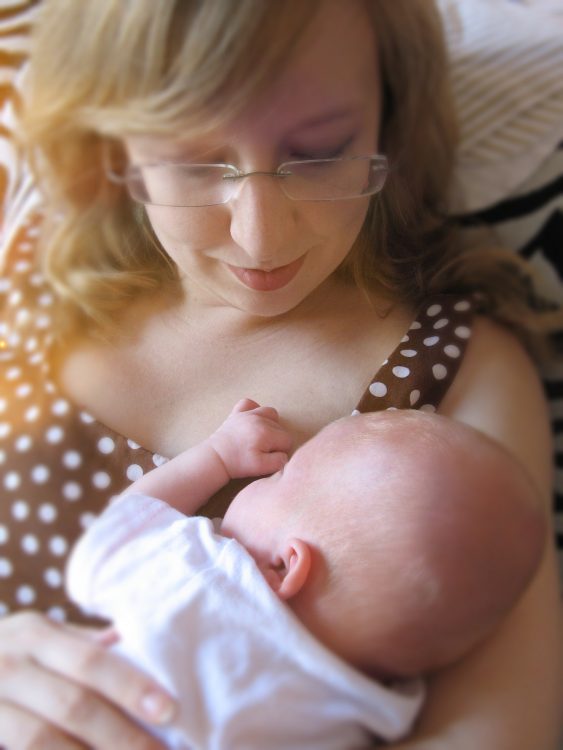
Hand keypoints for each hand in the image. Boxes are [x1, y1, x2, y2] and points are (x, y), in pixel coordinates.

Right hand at [0, 611, 174, 748]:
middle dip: (122, 737)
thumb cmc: (9, 658)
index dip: (132, 688)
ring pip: (40, 741)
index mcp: (33, 633)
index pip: (91, 660)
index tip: (172, 712)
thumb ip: (83, 646)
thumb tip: (139, 646)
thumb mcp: (39, 639)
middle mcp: (6, 665)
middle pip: (73, 705)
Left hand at [210, 398, 291, 479]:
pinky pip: (249, 403)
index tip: (270, 456)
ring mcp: (247, 413)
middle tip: (263, 450)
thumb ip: (278, 461)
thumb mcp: (261, 467)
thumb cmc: (238, 463)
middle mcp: (259, 419)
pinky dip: (253, 409)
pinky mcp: (237, 413)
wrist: (215, 458)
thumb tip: (284, 454)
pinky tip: (252, 421)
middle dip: (276, 440)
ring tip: (262, 436)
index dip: (281, 450)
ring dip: (271, 424)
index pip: (287, 440)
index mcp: (266, 432)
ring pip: (270, 413)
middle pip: (280, 428)